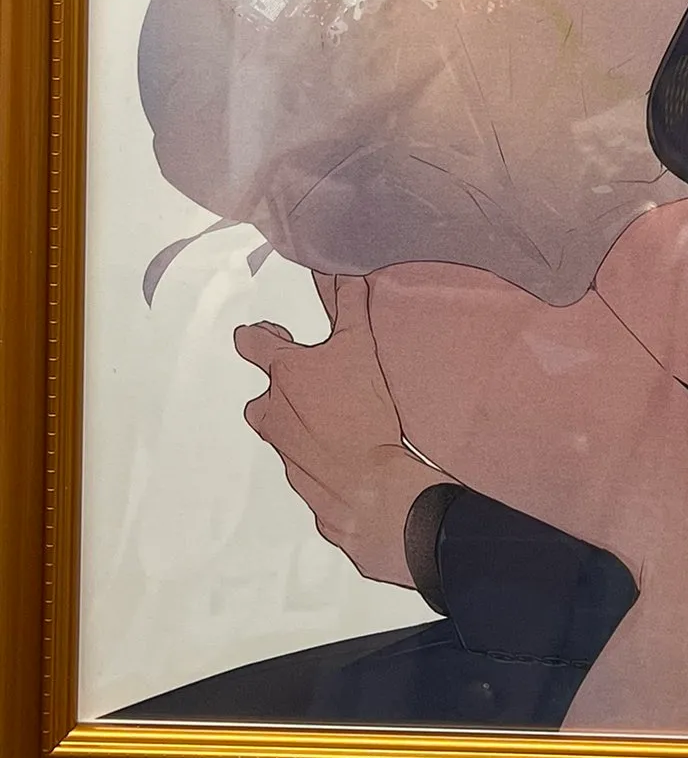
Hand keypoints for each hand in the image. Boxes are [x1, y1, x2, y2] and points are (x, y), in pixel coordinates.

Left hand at [234, 275, 450, 587]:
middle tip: (302, 373)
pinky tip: (334, 445)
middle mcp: (273, 409)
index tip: (256, 333)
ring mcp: (281, 446)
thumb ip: (348, 305)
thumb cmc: (361, 410)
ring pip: (274, 424)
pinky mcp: (297, 476)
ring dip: (289, 416)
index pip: (253, 344)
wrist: (364, 486)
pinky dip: (309, 446)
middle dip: (279, 380)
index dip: (255, 336)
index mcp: (285, 374)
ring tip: (322, 413)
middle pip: (263, 391)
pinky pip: (296, 453)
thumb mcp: (360, 346)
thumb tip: (341, 271)